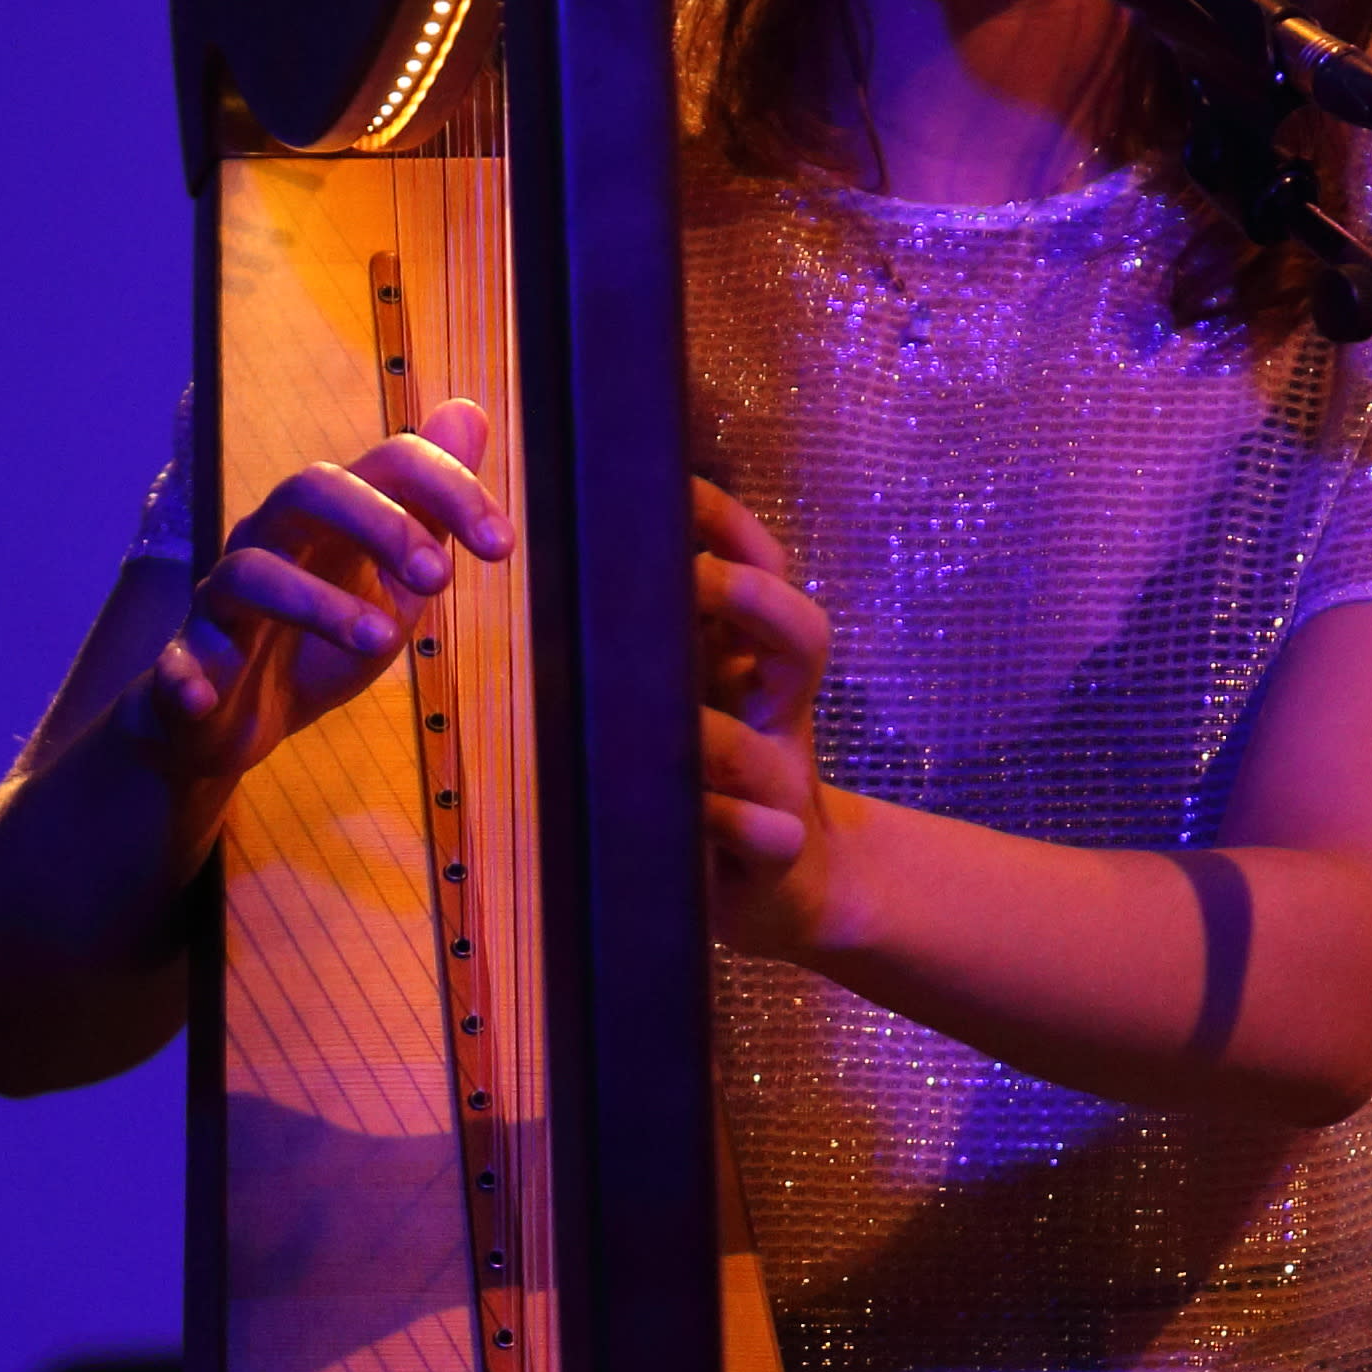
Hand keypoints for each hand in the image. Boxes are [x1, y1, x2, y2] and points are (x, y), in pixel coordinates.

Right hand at [122, 399, 506, 850]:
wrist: (230, 723)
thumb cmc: (316, 645)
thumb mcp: (390, 581)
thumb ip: (430, 510)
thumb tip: (469, 411)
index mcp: (328, 521)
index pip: (387, 466)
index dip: (449, 492)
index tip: (502, 547)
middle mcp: (271, 543)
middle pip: (309, 489)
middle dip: (380, 523)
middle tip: (439, 576)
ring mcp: (222, 603)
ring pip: (252, 572)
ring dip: (318, 603)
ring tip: (382, 641)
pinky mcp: (184, 665)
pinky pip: (176, 661)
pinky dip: (187, 676)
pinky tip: (206, 697)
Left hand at [695, 476, 846, 952]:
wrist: (791, 885)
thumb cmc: (718, 778)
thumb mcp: (691, 697)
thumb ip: (652, 639)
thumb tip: (572, 553)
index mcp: (752, 661)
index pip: (761, 571)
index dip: (730, 528)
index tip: (681, 486)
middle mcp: (777, 711)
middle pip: (799, 635)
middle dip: (747, 600)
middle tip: (692, 578)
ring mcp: (783, 781)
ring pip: (762, 744)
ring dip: (718, 732)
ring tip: (680, 725)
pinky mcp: (779, 852)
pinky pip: (767, 835)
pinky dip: (737, 826)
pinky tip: (703, 818)